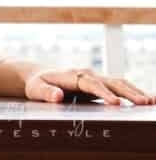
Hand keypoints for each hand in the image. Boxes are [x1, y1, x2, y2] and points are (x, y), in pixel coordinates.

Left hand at [24, 66, 154, 104]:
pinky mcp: (100, 84)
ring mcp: (95, 78)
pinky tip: (147, 100)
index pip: (91, 84)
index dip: (104, 93)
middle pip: (110, 81)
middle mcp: (87, 74)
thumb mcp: (35, 88)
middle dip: (128, 92)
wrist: (40, 75)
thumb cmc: (37, 83)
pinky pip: (119, 87)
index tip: (116, 103)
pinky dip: (133, 92)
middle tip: (144, 103)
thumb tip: (58, 96)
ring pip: (119, 83)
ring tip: (151, 102)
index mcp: (72, 75)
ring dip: (135, 92)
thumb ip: (46, 92)